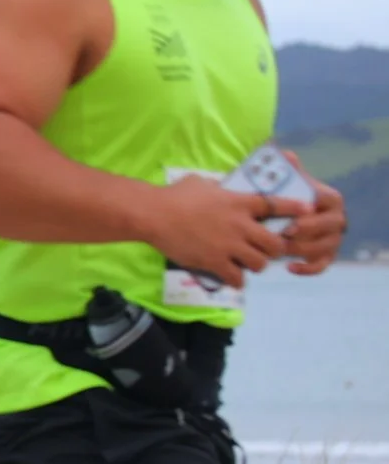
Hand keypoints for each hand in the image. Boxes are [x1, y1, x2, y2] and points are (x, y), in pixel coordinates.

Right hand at [140, 174, 305, 290]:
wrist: (154, 215)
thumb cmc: (175, 195)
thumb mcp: (201, 183)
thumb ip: (217, 188)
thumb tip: (219, 189)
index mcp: (239, 203)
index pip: (276, 205)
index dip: (294, 208)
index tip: (308, 210)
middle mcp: (241, 225)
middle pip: (274, 243)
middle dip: (274, 248)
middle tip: (265, 249)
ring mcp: (229, 246)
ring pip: (260, 263)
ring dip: (256, 264)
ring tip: (247, 264)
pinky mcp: (215, 262)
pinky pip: (237, 277)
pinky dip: (237, 279)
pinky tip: (231, 277)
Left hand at [283, 152, 345, 275]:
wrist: (281, 215)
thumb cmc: (283, 197)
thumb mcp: (284, 183)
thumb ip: (286, 171)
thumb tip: (287, 155)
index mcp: (329, 198)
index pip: (327, 201)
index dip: (311, 209)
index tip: (292, 216)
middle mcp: (337, 218)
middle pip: (329, 227)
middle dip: (307, 231)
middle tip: (284, 233)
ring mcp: (333, 238)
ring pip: (323, 247)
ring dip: (301, 249)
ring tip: (278, 249)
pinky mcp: (326, 255)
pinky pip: (321, 265)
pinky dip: (307, 268)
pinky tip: (289, 267)